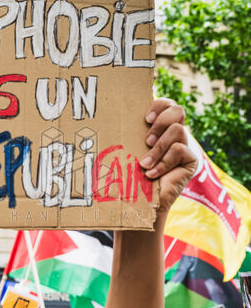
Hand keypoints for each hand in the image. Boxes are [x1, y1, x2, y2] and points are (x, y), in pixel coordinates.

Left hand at [139, 99, 195, 216]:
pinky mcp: (191, 160)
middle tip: (146, 141)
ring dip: (158, 148)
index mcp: (159, 129)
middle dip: (161, 122)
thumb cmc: (130, 176)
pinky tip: (152, 174)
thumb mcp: (129, 151)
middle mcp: (174, 135)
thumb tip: (116, 116)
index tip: (146, 118)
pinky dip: (163, 163)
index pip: (167, 104)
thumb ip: (131, 135)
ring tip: (144, 164)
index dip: (160, 105)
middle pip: (178, 110)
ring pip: (177, 130)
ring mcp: (184, 147)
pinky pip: (179, 149)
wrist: (140, 203)